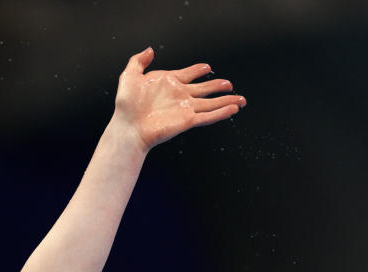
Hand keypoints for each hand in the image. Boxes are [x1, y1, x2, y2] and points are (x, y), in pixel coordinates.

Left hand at [113, 47, 245, 150]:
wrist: (128, 126)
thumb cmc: (126, 105)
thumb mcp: (129, 76)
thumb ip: (138, 61)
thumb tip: (150, 50)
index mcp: (168, 83)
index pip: (188, 74)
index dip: (197, 70)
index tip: (205, 67)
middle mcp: (179, 95)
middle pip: (204, 89)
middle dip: (218, 86)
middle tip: (229, 84)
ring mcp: (185, 108)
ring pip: (211, 103)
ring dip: (226, 101)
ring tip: (241, 99)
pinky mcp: (188, 120)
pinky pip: (208, 116)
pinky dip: (221, 113)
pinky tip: (233, 109)